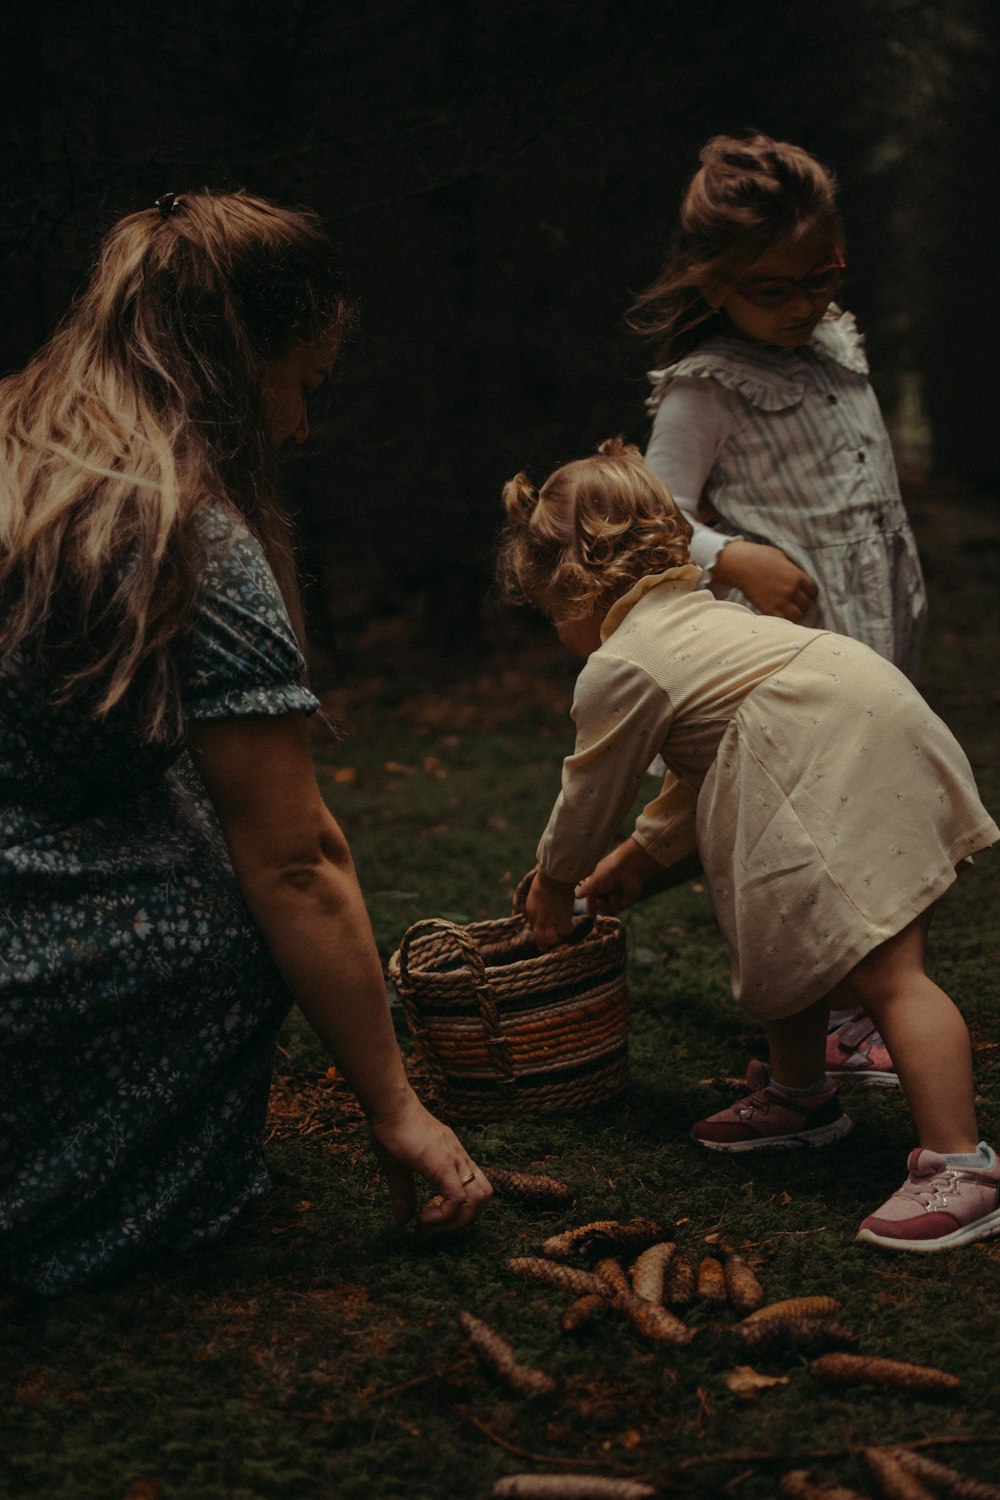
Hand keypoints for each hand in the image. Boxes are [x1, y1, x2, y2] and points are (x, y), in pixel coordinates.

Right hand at [367, 1089, 491, 1236]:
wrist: (388, 1107)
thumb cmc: (390, 1129)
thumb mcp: (397, 1168)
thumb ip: (403, 1194)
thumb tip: (402, 1222)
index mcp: (452, 1158)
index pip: (474, 1190)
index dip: (456, 1213)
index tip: (427, 1224)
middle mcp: (459, 1158)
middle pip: (483, 1197)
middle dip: (460, 1222)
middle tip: (431, 1231)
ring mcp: (454, 1159)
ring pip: (478, 1199)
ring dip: (455, 1222)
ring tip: (428, 1225)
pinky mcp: (443, 1164)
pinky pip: (458, 1198)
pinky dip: (444, 1215)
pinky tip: (423, 1218)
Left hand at [524, 869, 576, 951]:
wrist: (555, 877)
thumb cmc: (547, 878)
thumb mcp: (535, 892)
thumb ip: (536, 903)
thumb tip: (540, 908)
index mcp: (530, 911)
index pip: (532, 928)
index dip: (539, 929)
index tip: (544, 929)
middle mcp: (539, 919)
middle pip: (540, 939)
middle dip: (544, 942)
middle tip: (550, 941)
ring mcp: (551, 921)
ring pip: (553, 939)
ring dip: (558, 935)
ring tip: (562, 929)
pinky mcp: (563, 920)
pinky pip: (566, 931)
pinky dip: (569, 928)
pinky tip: (570, 923)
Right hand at [576, 837, 663, 915]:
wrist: (627, 866)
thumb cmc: (608, 870)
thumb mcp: (594, 881)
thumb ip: (585, 890)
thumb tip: (576, 895)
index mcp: (599, 883)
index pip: (593, 898)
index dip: (591, 906)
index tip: (590, 915)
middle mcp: (609, 889)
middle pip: (602, 905)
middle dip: (599, 906)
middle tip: (598, 902)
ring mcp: (619, 893)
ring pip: (611, 907)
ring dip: (607, 905)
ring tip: (606, 899)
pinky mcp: (628, 897)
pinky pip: (620, 907)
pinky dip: (616, 904)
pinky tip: (615, 897)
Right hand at [711, 539, 817, 621]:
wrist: (740, 564)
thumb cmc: (759, 556)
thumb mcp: (781, 557)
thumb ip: (792, 569)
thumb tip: (796, 575)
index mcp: (797, 575)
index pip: (813, 591)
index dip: (810, 594)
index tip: (805, 596)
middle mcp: (791, 589)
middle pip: (806, 604)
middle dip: (803, 605)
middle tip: (796, 605)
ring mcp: (780, 600)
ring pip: (797, 615)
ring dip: (794, 614)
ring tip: (788, 611)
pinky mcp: (768, 608)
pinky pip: (782, 620)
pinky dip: (782, 619)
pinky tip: (779, 614)